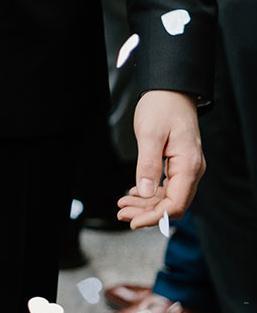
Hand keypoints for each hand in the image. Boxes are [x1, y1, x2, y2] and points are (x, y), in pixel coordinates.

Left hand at [118, 90, 204, 228]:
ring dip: (146, 204)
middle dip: (146, 212)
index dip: (154, 217)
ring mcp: (186, 167)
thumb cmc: (162, 107)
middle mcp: (192, 169)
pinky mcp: (179, 163)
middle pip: (172, 204)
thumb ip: (148, 165)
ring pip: (168, 196)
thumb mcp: (150, 135)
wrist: (170, 90)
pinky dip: (150, 193)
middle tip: (121, 213)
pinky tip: (134, 193)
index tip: (133, 222)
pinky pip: (167, 186)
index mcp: (188, 165)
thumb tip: (146, 192)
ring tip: (122, 204)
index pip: (175, 204)